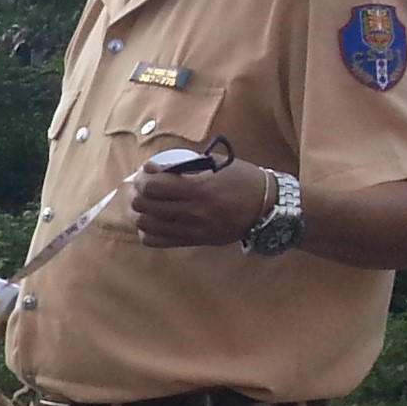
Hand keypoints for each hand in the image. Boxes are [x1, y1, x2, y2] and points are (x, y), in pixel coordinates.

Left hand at [129, 155, 270, 247]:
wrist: (269, 208)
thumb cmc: (244, 180)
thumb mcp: (219, 164)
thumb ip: (186, 164)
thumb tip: (153, 167)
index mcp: (201, 189)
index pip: (153, 187)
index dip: (142, 177)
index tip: (146, 170)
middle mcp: (195, 212)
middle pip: (144, 206)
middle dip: (137, 193)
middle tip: (141, 185)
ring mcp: (193, 230)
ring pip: (146, 225)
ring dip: (139, 212)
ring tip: (143, 202)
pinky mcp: (194, 241)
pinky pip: (157, 241)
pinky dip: (147, 230)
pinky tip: (151, 220)